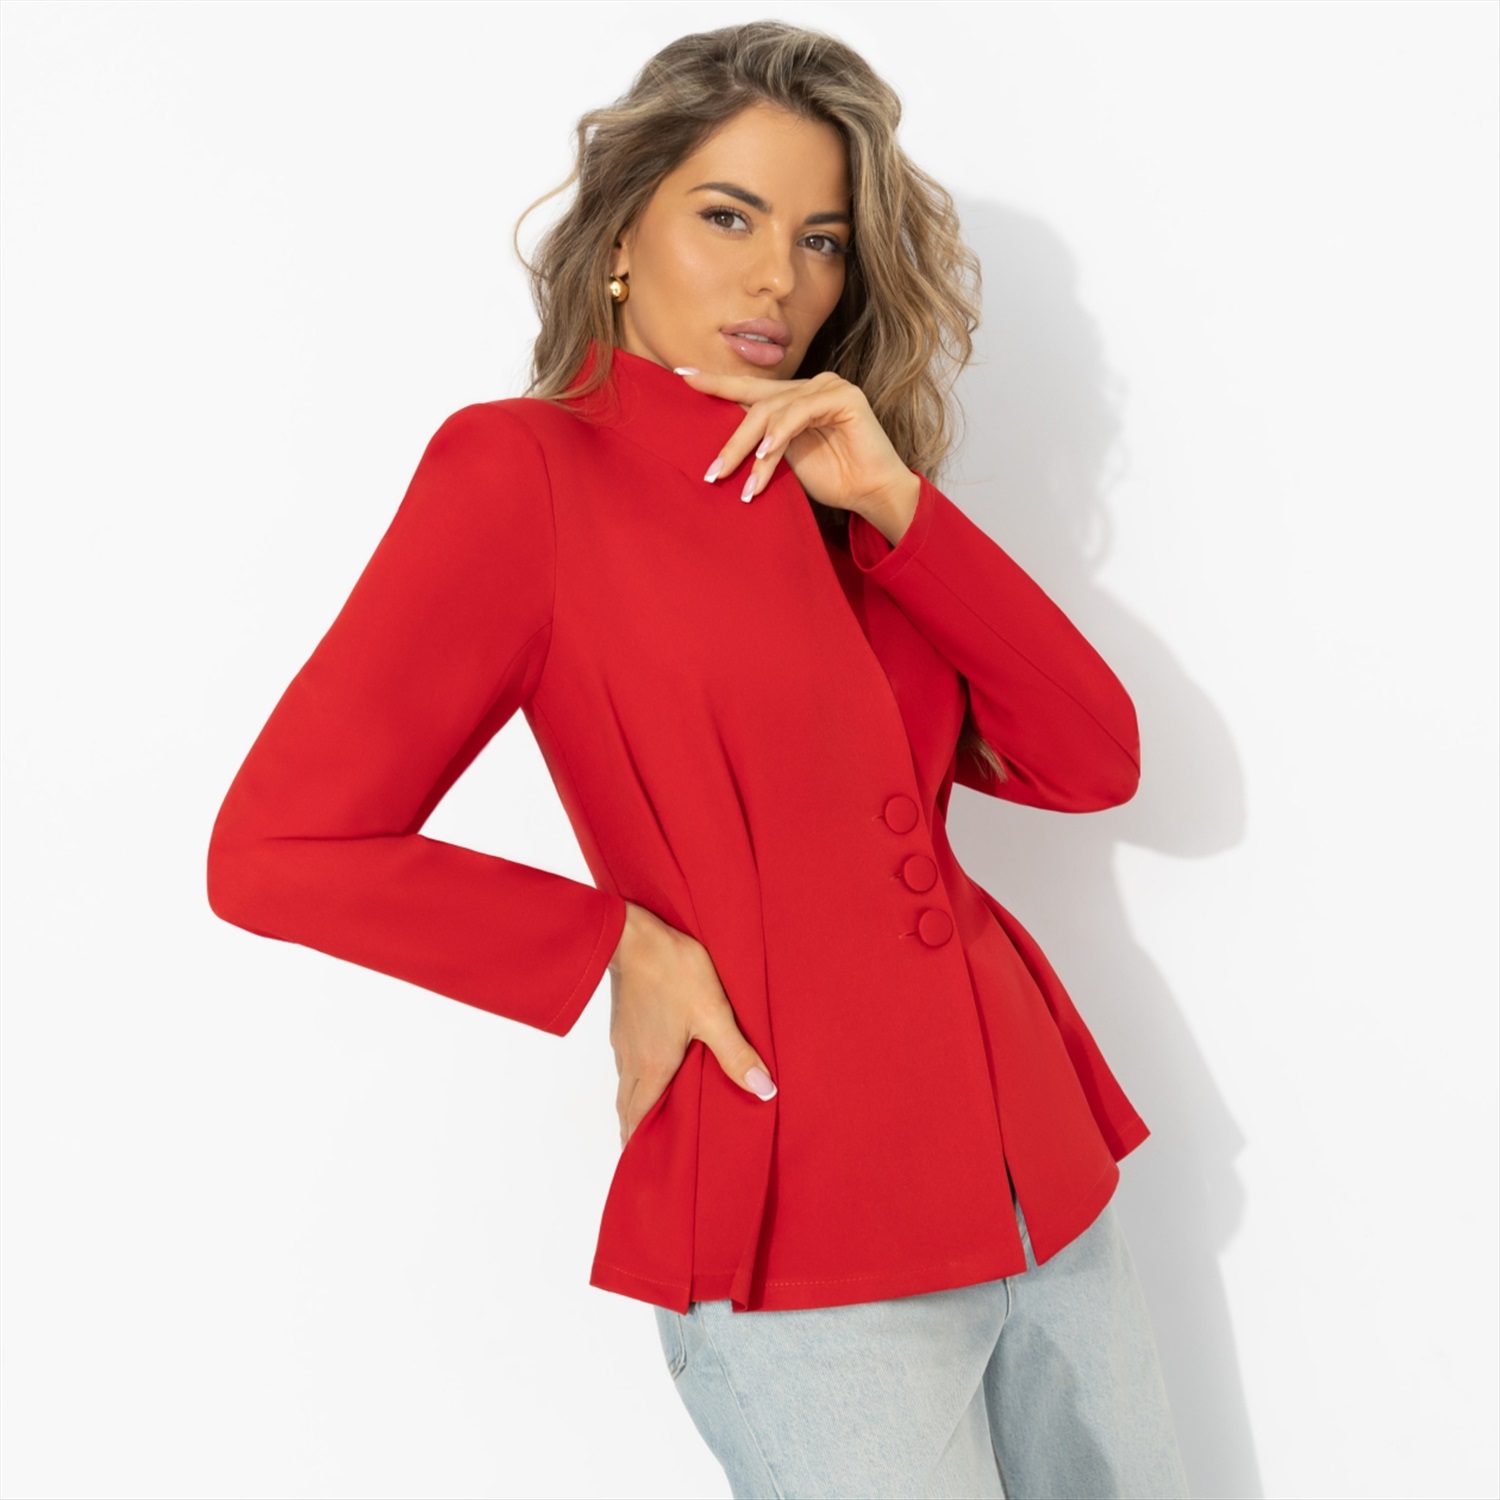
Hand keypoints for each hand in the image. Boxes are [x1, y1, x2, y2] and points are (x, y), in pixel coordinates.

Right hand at [607, 900, 776, 1148]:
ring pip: (626, 1086)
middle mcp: (632, 1061)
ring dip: (638, 1105)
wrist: (634, 935)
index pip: (637, 1121)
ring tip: (659, 1117)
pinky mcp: (622, 1023)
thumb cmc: (673, 971)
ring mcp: (623, 1041)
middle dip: (638, 1132)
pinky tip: (656, 1070)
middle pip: (628, 1109)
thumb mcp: (713, 1012)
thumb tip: (764, 1090)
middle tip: (653, 1150)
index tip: (645, 1166)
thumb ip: (737, 1054)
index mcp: (653, 1067)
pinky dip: (638, 1079)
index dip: (639, 1146)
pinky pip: (627, 1063)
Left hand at [679, 368, 920, 532]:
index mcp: (794, 398)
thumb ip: (761, 441)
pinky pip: (800, 412)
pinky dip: (780, 434)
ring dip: (754, 449)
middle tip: (714, 472)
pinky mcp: (844, 397)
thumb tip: (722, 438)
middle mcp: (810, 386)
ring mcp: (829, 386)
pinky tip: (766, 456)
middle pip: (757, 403)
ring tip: (744, 481)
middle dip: (732, 440)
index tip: (682, 375)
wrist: (872, 495)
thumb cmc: (833, 481)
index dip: (717, 383)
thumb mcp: (785, 459)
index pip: (750, 389)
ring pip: (774, 410)